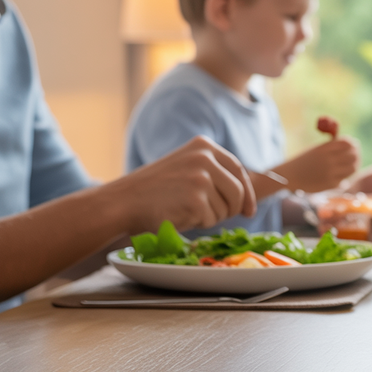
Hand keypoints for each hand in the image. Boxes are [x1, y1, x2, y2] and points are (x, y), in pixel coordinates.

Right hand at [109, 136, 256, 232]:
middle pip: (238, 192)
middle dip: (231, 210)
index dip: (248, 192)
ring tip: (183, 210)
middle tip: (211, 217)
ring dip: (210, 218)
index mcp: (204, 146)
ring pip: (226, 209)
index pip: (238, 169)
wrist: (122, 201)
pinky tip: (178, 215)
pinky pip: (211, 220)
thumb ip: (212, 173)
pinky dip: (198, 224)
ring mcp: (201, 177)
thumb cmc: (153, 190)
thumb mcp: (185, 168)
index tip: (249, 210)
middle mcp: (205, 157)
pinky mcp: (196, 199)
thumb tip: (246, 197)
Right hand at [274, 136, 360, 193]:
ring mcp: (330, 172)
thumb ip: (332, 147)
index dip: (353, 144)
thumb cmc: (304, 161)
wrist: (290, 176)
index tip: (354, 145)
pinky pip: (344, 179)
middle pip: (353, 156)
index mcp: (325, 148)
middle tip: (356, 156)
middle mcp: (329, 160)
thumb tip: (350, 144)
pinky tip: (342, 175)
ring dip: (354, 165)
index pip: (348, 143)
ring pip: (352, 168)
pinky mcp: (330, 184)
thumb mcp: (316, 149)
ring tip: (352, 165)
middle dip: (357, 155)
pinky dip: (345, 176)